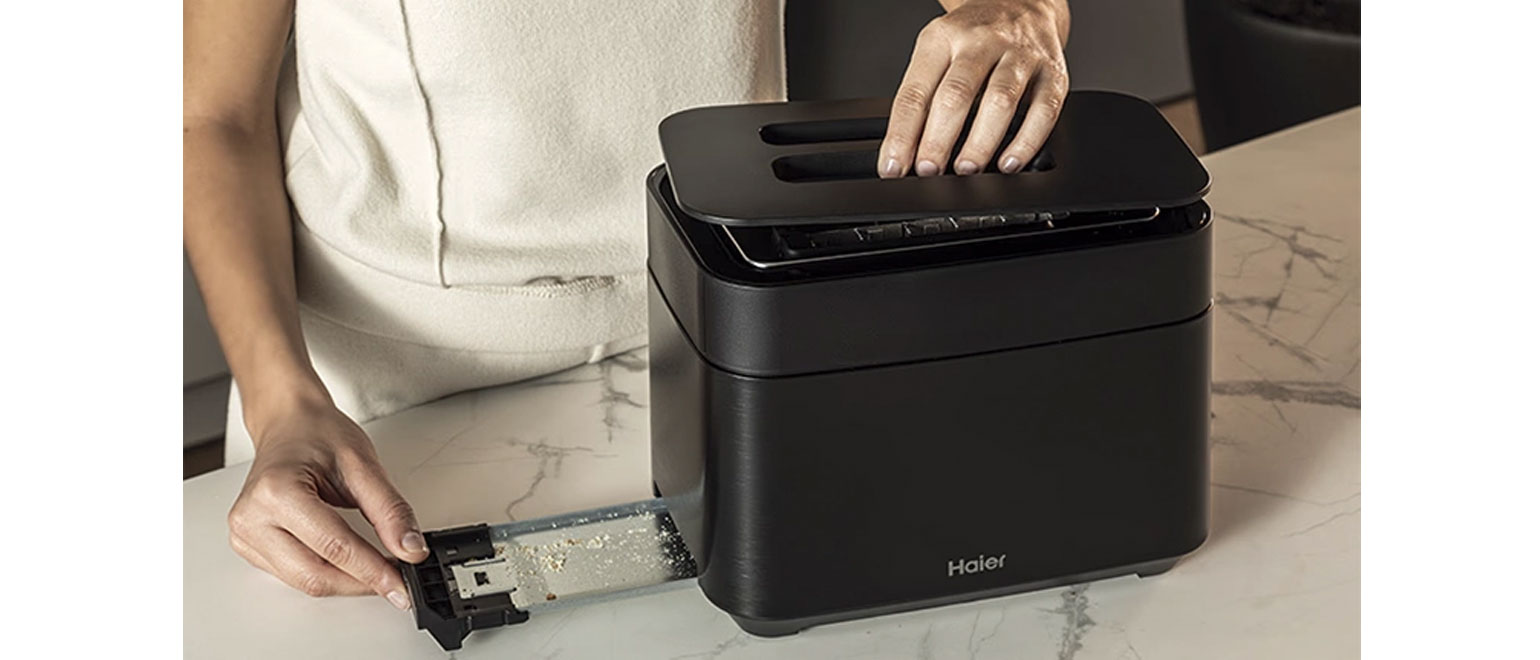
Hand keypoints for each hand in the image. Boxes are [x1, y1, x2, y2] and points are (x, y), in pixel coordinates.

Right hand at [227, 399, 428, 607]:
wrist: (289, 424)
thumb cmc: (318, 434)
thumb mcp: (363, 465)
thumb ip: (390, 511)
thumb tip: (410, 549)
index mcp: (276, 492)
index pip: (334, 547)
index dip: (373, 570)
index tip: (402, 583)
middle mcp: (251, 517)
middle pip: (315, 574)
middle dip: (361, 583)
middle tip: (396, 582)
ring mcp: (245, 535)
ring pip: (304, 582)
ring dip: (345, 584)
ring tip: (377, 571)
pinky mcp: (248, 545)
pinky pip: (292, 575)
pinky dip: (326, 575)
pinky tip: (349, 565)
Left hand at [879, 0, 1070, 177]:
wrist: (1021, 2)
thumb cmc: (972, 38)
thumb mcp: (937, 52)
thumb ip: (923, 98)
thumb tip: (906, 152)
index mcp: (942, 38)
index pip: (916, 91)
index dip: (902, 134)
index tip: (894, 166)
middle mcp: (981, 42)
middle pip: (956, 94)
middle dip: (938, 140)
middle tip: (928, 171)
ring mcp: (1020, 55)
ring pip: (999, 100)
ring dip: (980, 142)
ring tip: (965, 169)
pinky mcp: (1052, 72)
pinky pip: (1043, 110)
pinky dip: (1026, 142)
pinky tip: (1009, 163)